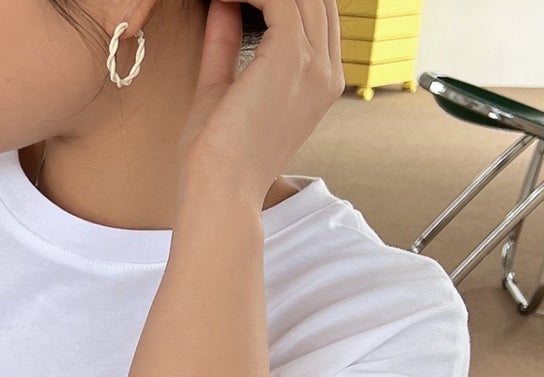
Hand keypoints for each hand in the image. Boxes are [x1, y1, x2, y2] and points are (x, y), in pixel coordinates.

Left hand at [175, 0, 344, 208]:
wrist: (219, 192)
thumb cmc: (216, 158)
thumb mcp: (221, 89)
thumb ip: (226, 44)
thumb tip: (223, 4)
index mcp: (320, 85)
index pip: (318, 17)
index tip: (246, 0)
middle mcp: (327, 73)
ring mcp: (315, 65)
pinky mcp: (292, 57)